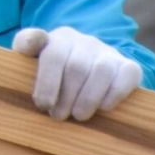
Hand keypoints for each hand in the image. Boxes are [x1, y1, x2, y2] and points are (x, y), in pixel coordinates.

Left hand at [11, 26, 140, 121]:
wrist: (93, 69)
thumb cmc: (58, 73)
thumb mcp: (36, 63)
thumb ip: (26, 51)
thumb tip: (26, 46)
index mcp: (58, 39)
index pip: (47, 50)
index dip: (46, 78)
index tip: (42, 103)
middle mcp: (83, 40)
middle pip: (75, 66)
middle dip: (65, 96)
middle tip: (58, 116)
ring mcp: (107, 52)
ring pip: (101, 70)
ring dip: (88, 98)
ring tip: (78, 116)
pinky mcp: (128, 66)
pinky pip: (126, 75)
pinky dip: (114, 94)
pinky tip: (103, 108)